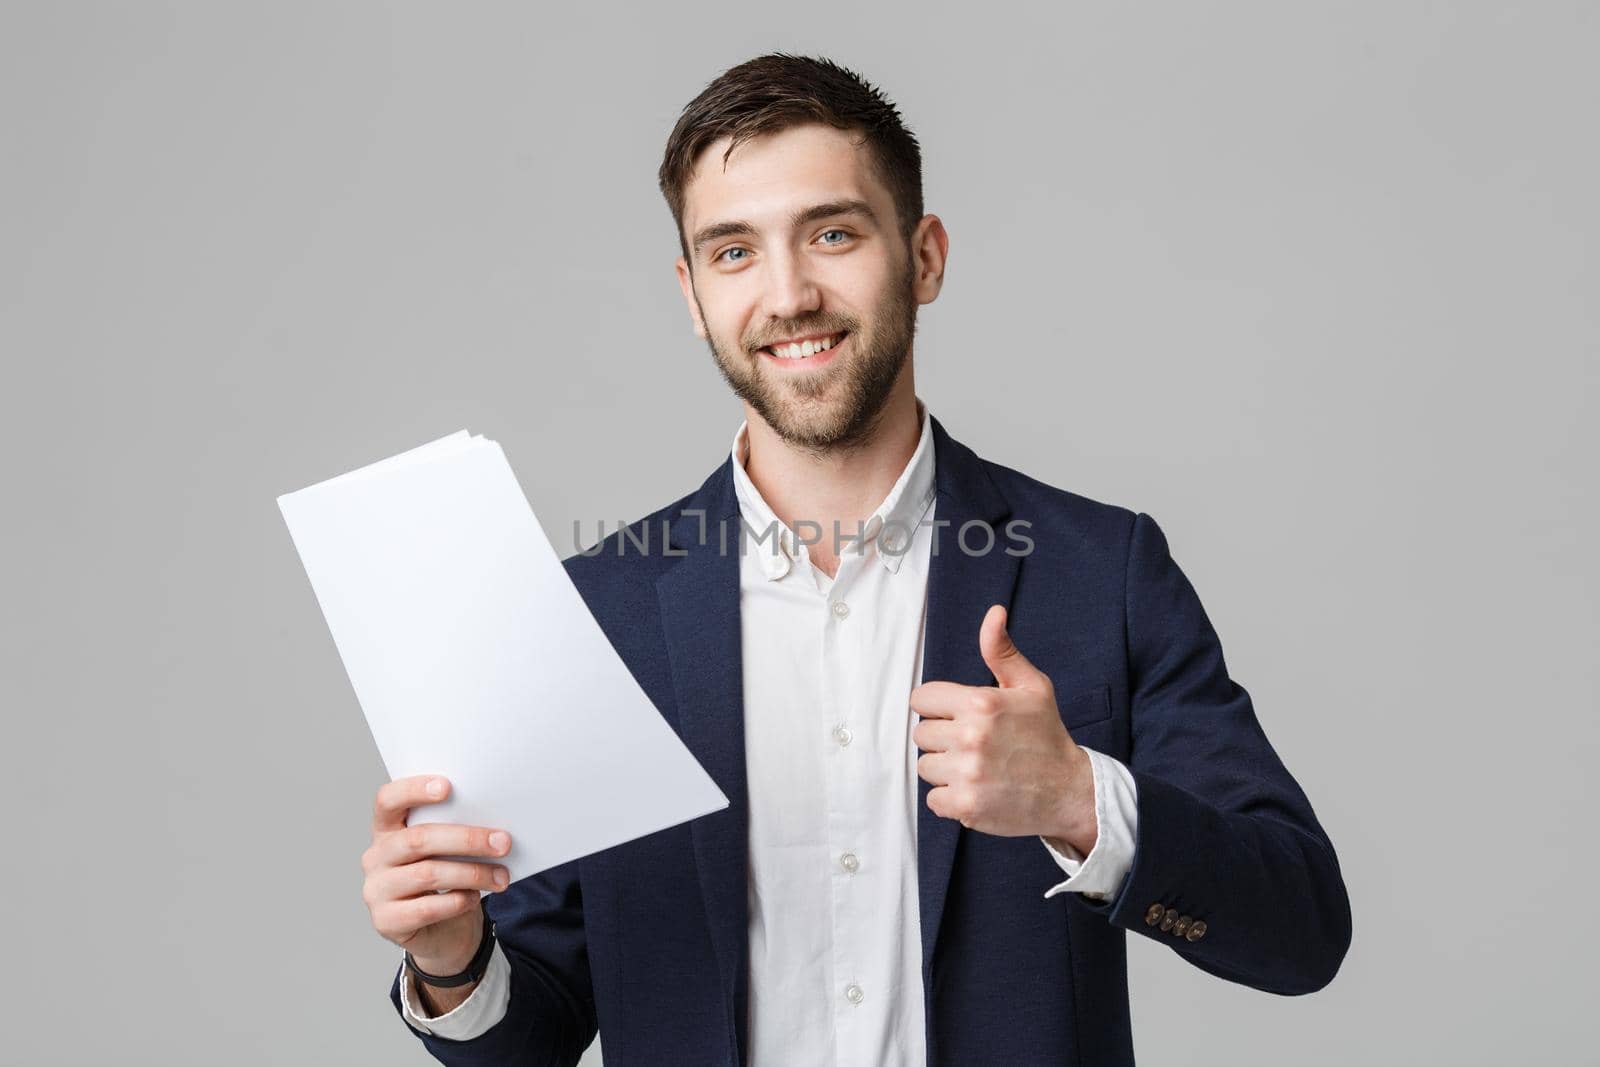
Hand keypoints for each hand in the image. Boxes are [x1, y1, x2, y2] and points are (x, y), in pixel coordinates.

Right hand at [362, 775, 511, 972]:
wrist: (441, 931)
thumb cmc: (446, 877)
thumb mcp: (447, 850)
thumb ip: (455, 830)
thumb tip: (494, 825)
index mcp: (387, 829)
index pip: (388, 800)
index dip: (413, 790)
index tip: (447, 786)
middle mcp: (376, 857)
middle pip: (418, 839)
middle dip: (467, 839)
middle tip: (503, 842)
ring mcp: (376, 890)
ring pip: (428, 874)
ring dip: (472, 873)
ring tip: (501, 877)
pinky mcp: (386, 921)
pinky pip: (428, 908)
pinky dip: (458, 901)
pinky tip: (475, 897)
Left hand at [910, 604, 1096, 851]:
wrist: (1070, 791)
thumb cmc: (1047, 735)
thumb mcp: (1031, 686)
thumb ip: (1001, 651)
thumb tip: (994, 612)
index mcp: (981, 702)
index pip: (922, 699)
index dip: (938, 708)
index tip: (959, 717)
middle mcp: (971, 736)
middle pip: (921, 734)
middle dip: (942, 738)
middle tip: (974, 745)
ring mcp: (968, 773)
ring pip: (925, 766)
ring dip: (945, 769)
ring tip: (976, 767)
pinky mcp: (966, 806)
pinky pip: (933, 799)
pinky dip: (950, 798)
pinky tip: (976, 789)